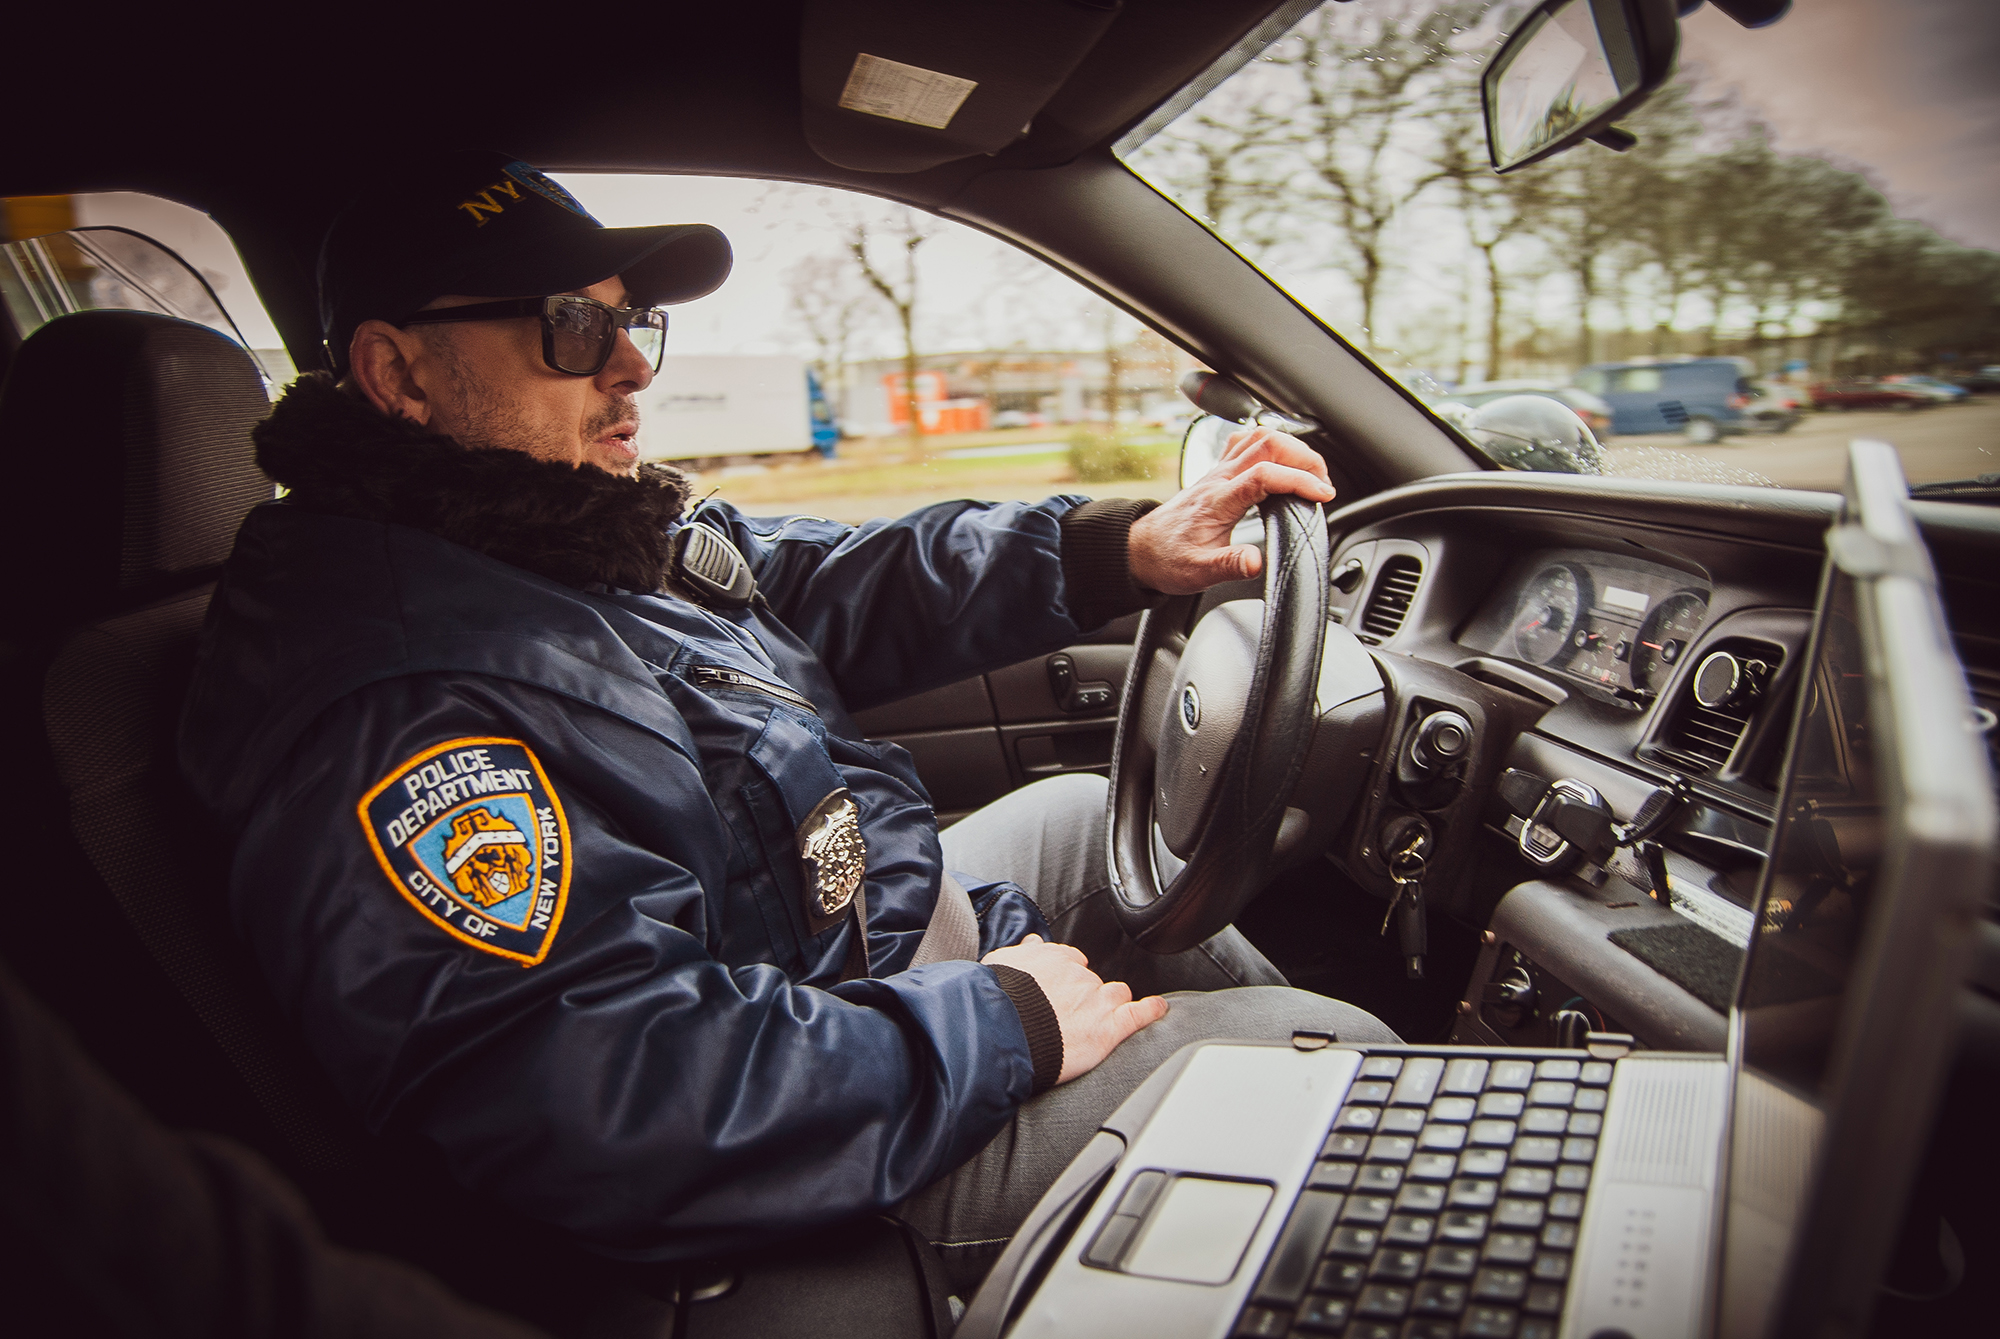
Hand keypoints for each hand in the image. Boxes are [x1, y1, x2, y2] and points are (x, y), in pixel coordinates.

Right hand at [982, 934, 1168, 1083]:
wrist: (1004, 1030)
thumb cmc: (996, 1000)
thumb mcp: (1000, 964)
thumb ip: (1020, 953)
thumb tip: (1032, 942)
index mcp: (1054, 959)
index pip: (1074, 961)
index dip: (1072, 975)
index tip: (1067, 986)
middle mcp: (1079, 975)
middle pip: (1094, 981)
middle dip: (1089, 995)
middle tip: (1074, 1013)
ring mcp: (1097, 1000)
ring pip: (1117, 994)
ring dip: (1114, 1003)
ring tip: (1107, 1016)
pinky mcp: (1109, 1027)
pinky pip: (1138, 1014)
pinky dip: (1151, 1011)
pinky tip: (1158, 1009)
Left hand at [1128, 426, 1334, 594]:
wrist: (1139, 549)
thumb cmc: (1168, 560)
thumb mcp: (1198, 573)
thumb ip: (1228, 566)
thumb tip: (1255, 562)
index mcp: (1219, 500)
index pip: (1265, 474)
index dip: (1299, 480)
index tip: (1323, 494)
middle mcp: (1219, 478)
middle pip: (1268, 443)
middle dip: (1305, 458)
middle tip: (1323, 484)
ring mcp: (1218, 471)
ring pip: (1260, 436)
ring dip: (1292, 448)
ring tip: (1311, 474)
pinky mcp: (1219, 472)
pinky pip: (1247, 442)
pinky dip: (1273, 445)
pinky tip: (1284, 462)